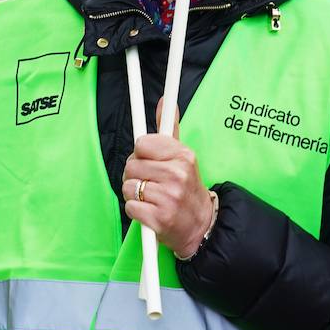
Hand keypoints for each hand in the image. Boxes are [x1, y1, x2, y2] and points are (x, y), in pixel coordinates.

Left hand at [122, 97, 215, 258]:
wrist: (200, 226)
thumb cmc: (187, 188)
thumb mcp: (183, 156)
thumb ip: (170, 129)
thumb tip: (164, 102)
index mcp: (183, 155)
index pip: (142, 143)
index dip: (141, 153)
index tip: (147, 159)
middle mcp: (177, 174)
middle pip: (132, 165)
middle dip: (135, 174)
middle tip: (149, 181)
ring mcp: (169, 197)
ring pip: (128, 186)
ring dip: (133, 193)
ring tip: (150, 197)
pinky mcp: (159, 218)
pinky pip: (130, 206)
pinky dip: (135, 210)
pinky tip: (149, 211)